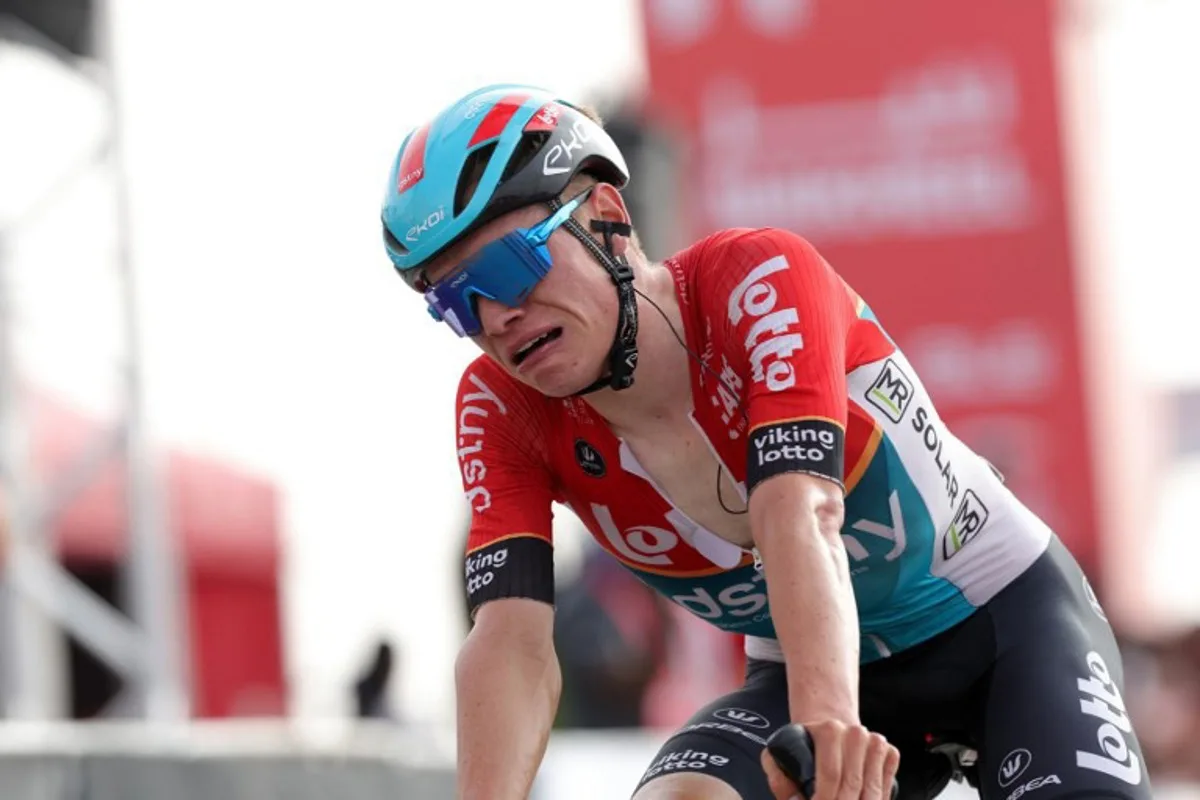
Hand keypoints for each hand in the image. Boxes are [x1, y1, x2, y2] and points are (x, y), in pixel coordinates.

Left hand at [760, 720, 899, 798]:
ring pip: (872, 792)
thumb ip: (778, 776)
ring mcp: (876, 742)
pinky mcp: (890, 753)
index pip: (831, 775)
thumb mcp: (782, 755)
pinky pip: (886, 790)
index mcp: (829, 730)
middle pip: (853, 786)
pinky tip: (858, 799)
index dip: (824, 799)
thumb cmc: (805, 750)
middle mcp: (856, 733)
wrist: (832, 731)